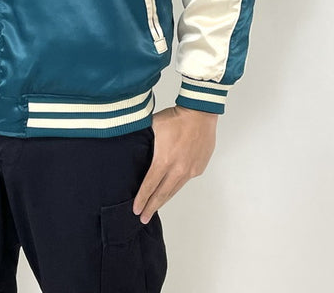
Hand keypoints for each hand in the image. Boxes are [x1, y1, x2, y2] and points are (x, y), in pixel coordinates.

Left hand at [133, 105, 217, 222]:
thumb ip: (144, 142)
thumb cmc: (175, 118)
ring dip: (164, 200)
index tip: (135, 210)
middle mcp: (178, 170)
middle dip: (151, 207)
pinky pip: (185, 180)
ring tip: (154, 208)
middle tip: (143, 218)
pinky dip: (176, 186)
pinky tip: (170, 188)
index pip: (149, 185)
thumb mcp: (153, 127)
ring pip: (174, 189)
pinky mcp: (198, 168)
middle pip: (162, 194)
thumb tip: (133, 149)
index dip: (142, 199)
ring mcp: (190, 170)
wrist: (200, 113)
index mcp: (164, 160)